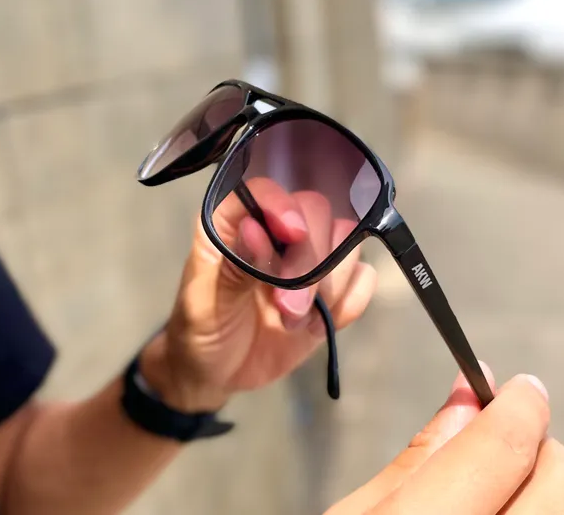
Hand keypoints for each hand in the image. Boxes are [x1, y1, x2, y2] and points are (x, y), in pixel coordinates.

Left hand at [141, 178, 376, 410]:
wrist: (218, 372)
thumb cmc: (200, 329)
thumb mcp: (205, 302)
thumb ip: (232, 267)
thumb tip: (255, 228)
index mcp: (233, 224)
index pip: (265, 192)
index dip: (282, 205)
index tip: (292, 233)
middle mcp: (275, 233)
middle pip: (316, 212)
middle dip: (309, 262)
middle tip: (286, 307)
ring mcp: (308, 260)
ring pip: (346, 244)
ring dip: (329, 285)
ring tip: (293, 321)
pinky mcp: (331, 291)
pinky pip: (362, 281)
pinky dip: (350, 303)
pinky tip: (317, 326)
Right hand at [328, 364, 555, 514]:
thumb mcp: (353, 514)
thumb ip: (417, 458)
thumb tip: (466, 399)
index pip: (501, 451)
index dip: (518, 406)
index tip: (520, 387)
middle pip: (556, 480)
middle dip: (533, 448)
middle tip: (496, 445)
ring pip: (560, 505)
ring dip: (539, 485)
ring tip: (494, 486)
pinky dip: (532, 508)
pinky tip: (497, 507)